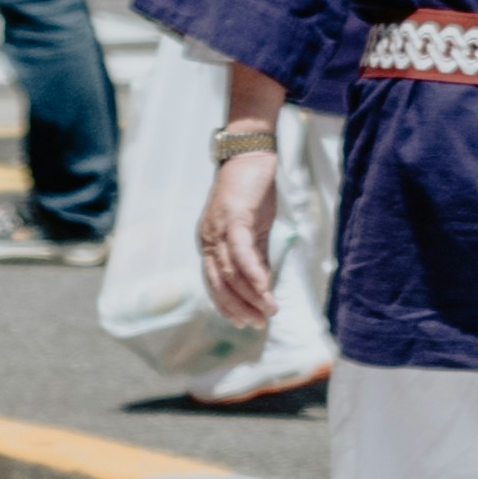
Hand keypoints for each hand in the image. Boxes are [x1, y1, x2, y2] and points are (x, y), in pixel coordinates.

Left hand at [193, 144, 282, 330]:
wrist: (250, 153)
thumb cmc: (253, 189)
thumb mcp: (255, 228)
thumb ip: (256, 255)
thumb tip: (262, 283)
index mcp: (211, 243)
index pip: (214, 283)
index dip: (228, 305)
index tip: (245, 323)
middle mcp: (208, 239)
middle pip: (219, 283)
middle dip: (238, 307)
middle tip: (258, 324)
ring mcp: (218, 229)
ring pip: (230, 273)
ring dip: (251, 296)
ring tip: (269, 311)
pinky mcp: (234, 219)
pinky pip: (242, 254)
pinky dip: (253, 275)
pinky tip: (266, 289)